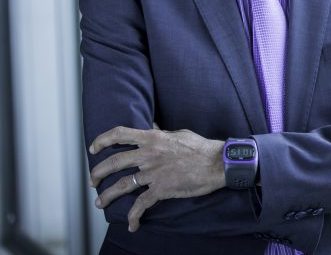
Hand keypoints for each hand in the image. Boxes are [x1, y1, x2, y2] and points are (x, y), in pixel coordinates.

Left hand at [88, 126, 225, 231]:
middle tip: (94, 180)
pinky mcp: (161, 190)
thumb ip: (161, 132)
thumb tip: (151, 127)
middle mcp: (149, 154)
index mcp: (153, 138)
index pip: (119, 134)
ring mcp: (154, 173)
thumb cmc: (200, 147)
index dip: (102, 141)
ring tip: (100, 202)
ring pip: (121, 186)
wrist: (217, 163)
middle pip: (114, 163)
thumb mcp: (179, 133)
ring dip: (106, 196)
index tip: (93, 149)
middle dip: (98, 173)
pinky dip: (134, 217)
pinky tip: (132, 224)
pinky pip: (141, 205)